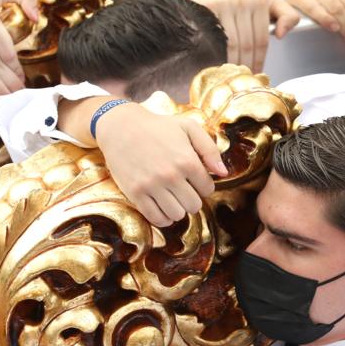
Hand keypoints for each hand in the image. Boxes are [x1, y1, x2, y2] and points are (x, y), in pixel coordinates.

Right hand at [93, 103, 227, 225]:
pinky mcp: (136, 193)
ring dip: (178, 209)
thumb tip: (223, 173)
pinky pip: (157, 219)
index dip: (203, 185)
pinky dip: (164, 218)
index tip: (194, 178)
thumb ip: (210, 149)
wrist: (121, 127)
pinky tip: (163, 207)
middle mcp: (171, 175)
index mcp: (187, 160)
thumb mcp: (189, 127)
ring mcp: (152, 186)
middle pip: (194, 205)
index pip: (207, 189)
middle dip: (192, 199)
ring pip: (177, 215)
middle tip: (184, 189)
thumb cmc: (158, 127)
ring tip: (173, 197)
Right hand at [191, 0, 300, 72]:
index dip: (259, 60)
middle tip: (242, 78)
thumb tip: (282, 35)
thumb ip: (287, 15)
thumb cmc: (244, 2)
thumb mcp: (269, 3)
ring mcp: (224, 2)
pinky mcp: (207, 6)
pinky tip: (217, 61)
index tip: (256, 73)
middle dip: (245, 65)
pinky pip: (214, 38)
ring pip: (230, 44)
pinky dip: (216, 53)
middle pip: (246, 45)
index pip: (261, 40)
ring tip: (231, 74)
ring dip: (231, 63)